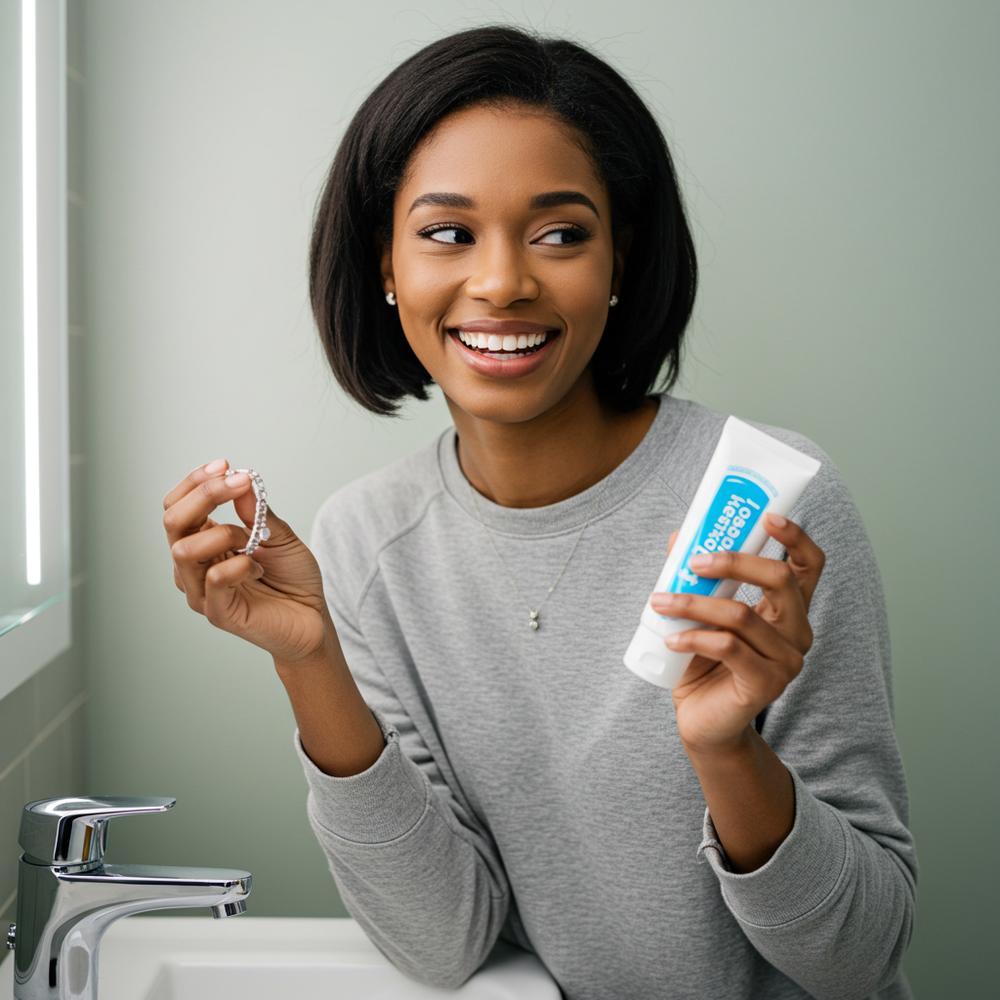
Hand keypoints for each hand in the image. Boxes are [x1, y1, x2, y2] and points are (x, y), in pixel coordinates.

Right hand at [162, 459, 333, 664]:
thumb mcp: (278, 534)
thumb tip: (240, 478)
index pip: (178, 506)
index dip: (196, 482)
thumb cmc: (291, 577)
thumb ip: (256, 511)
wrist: (312, 617)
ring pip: (183, 550)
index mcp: (203, 542)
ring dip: (223, 534)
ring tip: (253, 541)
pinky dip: (238, 565)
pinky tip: (258, 568)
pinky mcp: (217, 613)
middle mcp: (194, 565)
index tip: (225, 465)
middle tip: (237, 483)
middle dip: (204, 495)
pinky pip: (212, 580)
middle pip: (173, 522)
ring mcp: (201, 591)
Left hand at [652, 514, 825, 754]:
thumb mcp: (699, 613)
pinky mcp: (766, 684)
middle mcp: (796, 632)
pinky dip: (694, 637)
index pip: (808, 566)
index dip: (795, 537)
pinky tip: (671, 638)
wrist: (702, 720)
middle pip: (780, 580)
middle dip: (733, 561)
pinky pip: (729, 648)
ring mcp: (786, 660)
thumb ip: (696, 578)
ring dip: (694, 603)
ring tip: (660, 602)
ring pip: (742, 614)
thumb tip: (677, 538)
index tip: (768, 516)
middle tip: (693, 561)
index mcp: (788, 609)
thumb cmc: (704, 662)